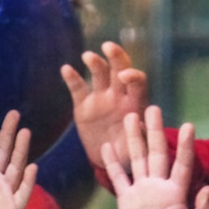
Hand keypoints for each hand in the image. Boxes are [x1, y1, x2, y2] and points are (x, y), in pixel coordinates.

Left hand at [0, 105, 36, 208]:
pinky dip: (28, 179)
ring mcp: (6, 189)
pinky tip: (32, 166)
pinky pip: (23, 190)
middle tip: (14, 113)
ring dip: (21, 149)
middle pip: (3, 150)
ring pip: (16, 165)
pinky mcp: (14, 204)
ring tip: (25, 131)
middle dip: (7, 132)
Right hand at [61, 41, 147, 169]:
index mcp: (136, 104)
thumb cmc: (130, 154)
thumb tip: (142, 123)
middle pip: (119, 69)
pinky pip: (78, 88)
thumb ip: (140, 135)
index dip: (132, 76)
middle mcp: (119, 96)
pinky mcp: (83, 106)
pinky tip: (66, 69)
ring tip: (89, 56)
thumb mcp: (138, 148)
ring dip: (95, 62)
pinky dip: (72, 78)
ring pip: (99, 74)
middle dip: (116, 57)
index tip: (124, 77)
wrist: (109, 161)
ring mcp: (101, 98)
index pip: (138, 82)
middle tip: (109, 47)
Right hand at [106, 105, 208, 208]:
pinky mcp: (127, 200)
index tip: (189, 125)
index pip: (181, 163)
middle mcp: (159, 185)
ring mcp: (142, 190)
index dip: (185, 145)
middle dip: (154, 131)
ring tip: (132, 116)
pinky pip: (119, 178)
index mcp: (176, 192)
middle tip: (153, 108)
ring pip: (137, 159)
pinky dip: (113, 163)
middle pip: (156, 153)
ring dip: (134, 139)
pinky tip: (108, 145)